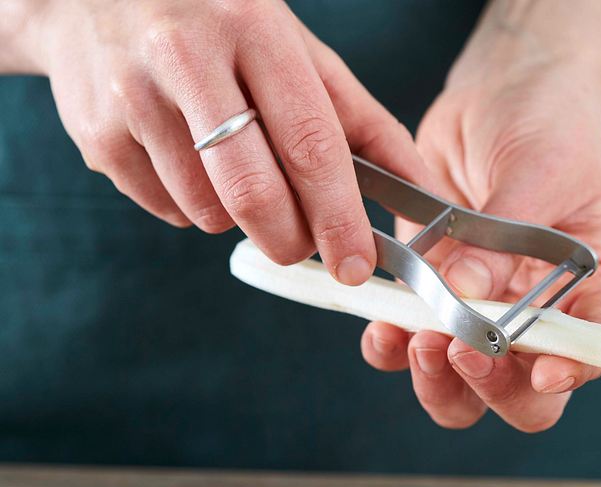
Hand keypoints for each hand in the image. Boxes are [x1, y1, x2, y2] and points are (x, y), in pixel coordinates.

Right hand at [25, 0, 427, 279]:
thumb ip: (363, 123)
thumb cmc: (219, 26)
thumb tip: (421, 192)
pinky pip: (168, 212)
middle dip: (291, 240)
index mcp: (254, 31)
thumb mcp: (297, 52)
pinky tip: (187, 159)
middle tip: (303, 244)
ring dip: (238, 216)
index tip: (356, 263)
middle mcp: (186, 58)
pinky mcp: (96, 135)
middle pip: (254, 194)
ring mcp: (132, 97)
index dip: (339, 218)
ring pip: (210, 213)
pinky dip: (194, 206)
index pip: (310, 146)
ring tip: (231, 164)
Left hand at [361, 56, 600, 431]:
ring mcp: (483, 316)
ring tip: (416, 338)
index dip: (573, 374)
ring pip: (464, 391)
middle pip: (526, 398)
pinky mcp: (433, 299)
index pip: (596, 352)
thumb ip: (506, 234)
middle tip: (459, 350)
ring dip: (437, 382)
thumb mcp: (540, 170)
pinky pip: (410, 349)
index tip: (542, 370)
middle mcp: (541, 319)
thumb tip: (464, 290)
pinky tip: (382, 327)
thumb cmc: (546, 126)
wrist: (500, 98)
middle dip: (491, 390)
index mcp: (594, 290)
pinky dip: (392, 349)